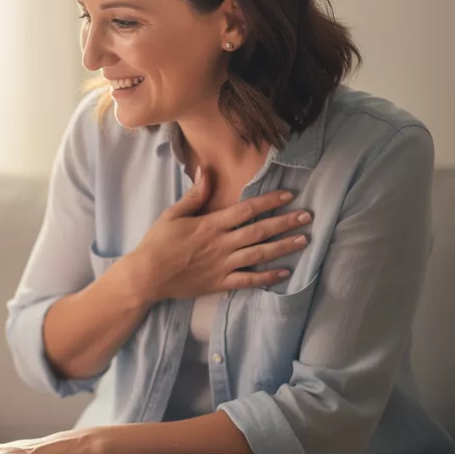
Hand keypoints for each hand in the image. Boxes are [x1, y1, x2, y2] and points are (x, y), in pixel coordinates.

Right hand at [128, 167, 311, 301]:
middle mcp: (221, 244)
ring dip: (283, 247)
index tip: (288, 195)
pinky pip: (249, 280)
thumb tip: (207, 170)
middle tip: (307, 216)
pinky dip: (267, 277)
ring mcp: (222, 265)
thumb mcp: (173, 214)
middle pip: (259, 231)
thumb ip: (195, 194)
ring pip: (259, 254)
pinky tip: (285, 272)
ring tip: (304, 240)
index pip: (246, 210)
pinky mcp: (220, 283)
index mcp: (210, 224)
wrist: (147, 276)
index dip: (269, 201)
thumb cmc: (158, 243)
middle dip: (285, 222)